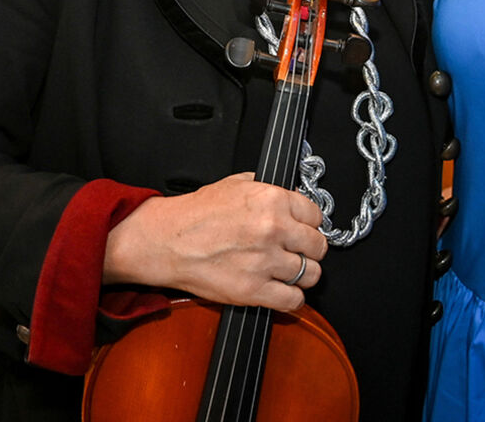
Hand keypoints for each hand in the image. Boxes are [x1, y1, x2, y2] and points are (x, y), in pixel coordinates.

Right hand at [103, 173, 327, 312]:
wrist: (166, 241)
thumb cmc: (194, 215)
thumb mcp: (234, 185)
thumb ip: (265, 189)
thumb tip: (287, 196)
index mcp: (271, 200)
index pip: (316, 215)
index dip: (311, 224)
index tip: (305, 230)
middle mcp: (273, 229)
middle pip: (318, 246)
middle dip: (311, 249)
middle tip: (300, 251)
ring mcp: (264, 261)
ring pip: (311, 274)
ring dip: (303, 275)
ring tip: (290, 272)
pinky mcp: (252, 290)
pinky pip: (293, 300)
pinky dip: (292, 299)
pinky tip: (283, 291)